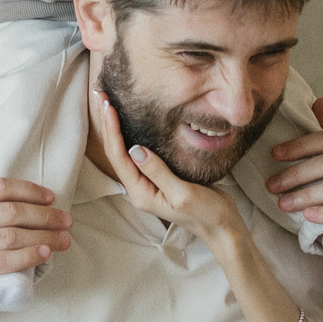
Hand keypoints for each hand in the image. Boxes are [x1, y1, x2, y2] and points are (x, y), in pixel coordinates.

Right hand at [0, 154, 71, 321]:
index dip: (29, 190)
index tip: (50, 198)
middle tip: (66, 221)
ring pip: (9, 236)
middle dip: (44, 215)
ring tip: (63, 241)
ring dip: (43, 237)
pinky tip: (43, 254)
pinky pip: (0, 262)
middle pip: (8, 211)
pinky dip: (26, 256)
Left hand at [90, 86, 244, 243]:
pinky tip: (127, 122)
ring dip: (114, 128)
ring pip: (124, 152)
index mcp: (142, 194)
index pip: (120, 158)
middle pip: (116, 153)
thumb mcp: (183, 193)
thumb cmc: (206, 213)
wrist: (222, 226)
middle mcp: (140, 189)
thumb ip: (159, 172)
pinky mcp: (158, 178)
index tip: (109, 105)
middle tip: (100, 95)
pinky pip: (138, 154)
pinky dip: (129, 135)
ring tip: (107, 104)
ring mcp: (148, 184)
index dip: (112, 130)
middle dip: (108, 124)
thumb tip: (135, 150)